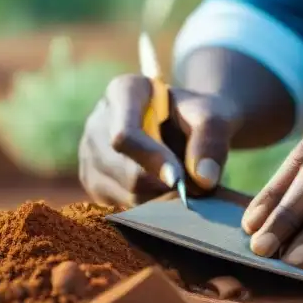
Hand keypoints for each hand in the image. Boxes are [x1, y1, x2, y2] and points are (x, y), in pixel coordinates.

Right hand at [79, 74, 241, 206]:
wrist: (184, 128)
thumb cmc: (197, 116)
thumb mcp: (213, 115)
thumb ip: (212, 138)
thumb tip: (203, 178)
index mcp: (123, 92)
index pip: (125, 135)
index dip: (150, 160)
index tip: (178, 179)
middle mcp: (98, 123)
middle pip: (126, 173)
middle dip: (164, 187)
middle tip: (195, 187)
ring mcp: (89, 156)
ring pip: (125, 195)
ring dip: (160, 199)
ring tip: (180, 183)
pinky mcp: (93, 183)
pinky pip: (121, 209)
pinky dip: (149, 210)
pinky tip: (163, 192)